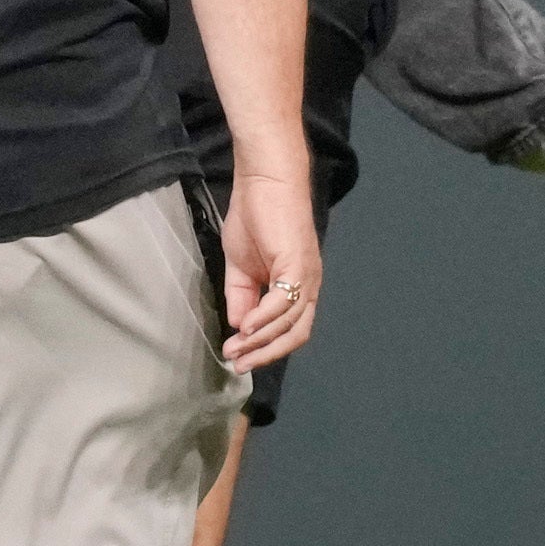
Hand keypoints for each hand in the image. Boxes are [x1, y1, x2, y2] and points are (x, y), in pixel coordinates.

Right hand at [216, 168, 320, 369]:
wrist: (263, 180)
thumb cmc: (254, 216)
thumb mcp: (240, 266)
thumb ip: (241, 296)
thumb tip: (239, 328)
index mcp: (297, 287)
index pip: (289, 330)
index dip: (265, 348)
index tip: (236, 357)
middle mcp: (309, 286)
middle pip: (295, 334)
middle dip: (266, 354)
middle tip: (237, 365)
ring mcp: (307, 276)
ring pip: (290, 322)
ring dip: (260, 340)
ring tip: (235, 349)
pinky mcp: (298, 264)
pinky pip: (284, 301)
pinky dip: (264, 318)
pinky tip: (245, 326)